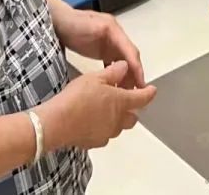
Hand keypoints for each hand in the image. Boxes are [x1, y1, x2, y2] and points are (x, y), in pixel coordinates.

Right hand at [36, 61, 156, 150]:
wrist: (57, 122)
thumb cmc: (77, 98)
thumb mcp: (96, 77)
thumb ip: (114, 72)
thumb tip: (124, 67)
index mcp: (122, 102)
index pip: (143, 98)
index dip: (149, 93)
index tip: (152, 90)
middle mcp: (118, 120)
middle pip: (133, 117)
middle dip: (132, 109)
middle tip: (124, 99)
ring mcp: (106, 133)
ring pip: (118, 127)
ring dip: (116, 118)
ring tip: (105, 109)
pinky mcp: (94, 142)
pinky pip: (104, 134)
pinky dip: (102, 127)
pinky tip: (91, 120)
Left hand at [51, 8, 144, 88]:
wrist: (57, 20)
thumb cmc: (72, 24)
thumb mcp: (90, 27)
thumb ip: (104, 35)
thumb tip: (118, 48)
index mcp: (114, 30)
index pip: (130, 51)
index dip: (137, 68)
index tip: (141, 84)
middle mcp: (115, 36)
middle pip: (129, 57)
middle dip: (134, 74)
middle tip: (136, 93)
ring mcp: (109, 42)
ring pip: (123, 61)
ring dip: (127, 75)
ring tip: (126, 92)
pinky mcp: (102, 49)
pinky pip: (113, 63)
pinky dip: (117, 73)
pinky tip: (115, 84)